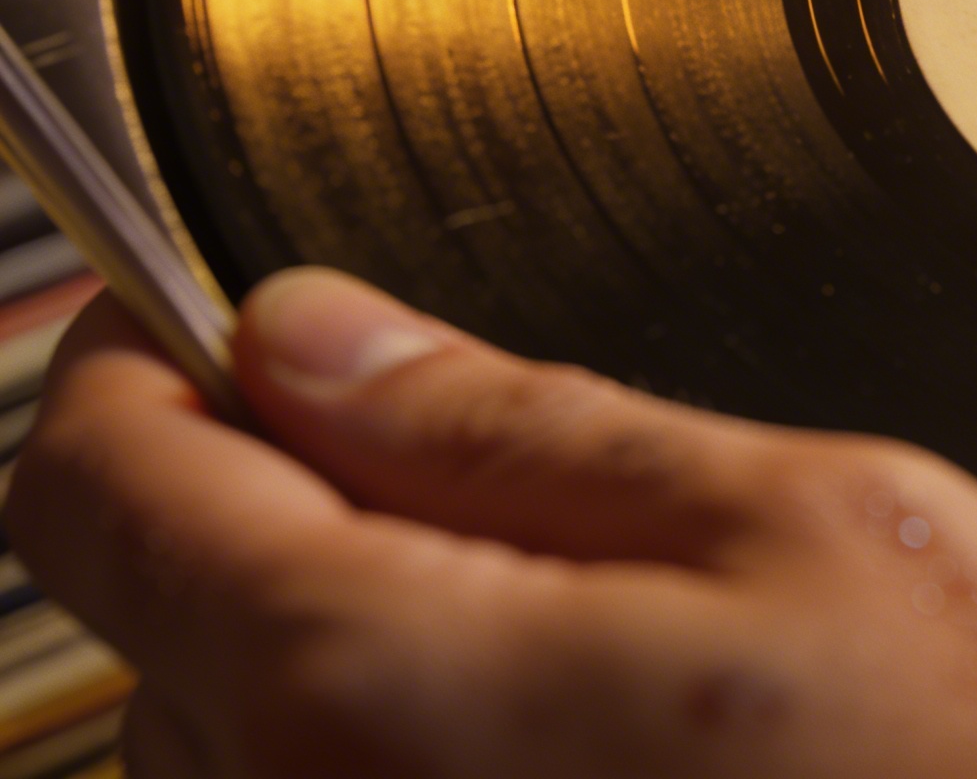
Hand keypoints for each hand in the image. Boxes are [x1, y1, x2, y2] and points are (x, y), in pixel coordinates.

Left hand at [3, 272, 976, 778]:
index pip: (100, 488)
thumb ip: (523, 426)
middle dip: (283, 497)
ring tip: (579, 607)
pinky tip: (590, 735)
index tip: (223, 318)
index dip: (153, 362)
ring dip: (351, 638)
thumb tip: (321, 338)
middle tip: (473, 445)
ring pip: (245, 748)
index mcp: (381, 692)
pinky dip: (413, 750)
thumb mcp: (798, 519)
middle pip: (165, 623)